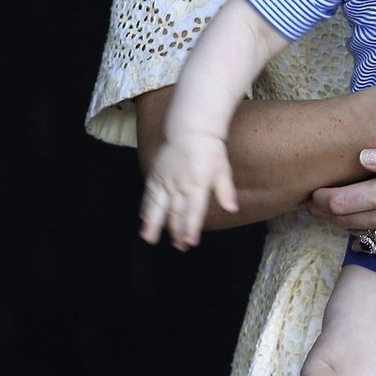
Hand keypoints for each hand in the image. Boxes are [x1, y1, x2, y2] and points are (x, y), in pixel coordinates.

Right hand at [139, 133, 238, 250]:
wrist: (191, 129)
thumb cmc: (210, 150)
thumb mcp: (223, 169)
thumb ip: (226, 191)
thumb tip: (232, 208)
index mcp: (198, 184)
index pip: (194, 210)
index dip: (191, 228)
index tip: (189, 242)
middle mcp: (180, 184)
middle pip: (176, 212)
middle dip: (176, 231)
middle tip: (178, 246)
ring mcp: (166, 179)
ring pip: (158, 205)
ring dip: (154, 223)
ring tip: (149, 239)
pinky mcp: (156, 174)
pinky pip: (149, 193)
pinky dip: (145, 207)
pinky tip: (143, 219)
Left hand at [306, 147, 375, 264]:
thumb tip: (365, 155)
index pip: (342, 200)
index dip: (320, 197)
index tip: (309, 190)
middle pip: (344, 221)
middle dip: (323, 212)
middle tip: (309, 203)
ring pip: (359, 236)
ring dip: (342, 226)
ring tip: (331, 216)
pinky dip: (365, 241)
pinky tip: (364, 234)